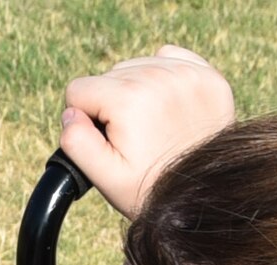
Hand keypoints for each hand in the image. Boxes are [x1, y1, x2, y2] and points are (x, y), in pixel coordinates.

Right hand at [60, 46, 234, 217]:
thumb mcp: (105, 177)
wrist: (204, 193)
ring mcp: (186, 73)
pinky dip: (161, 79)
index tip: (108, 141)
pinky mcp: (205, 75)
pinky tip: (167, 109)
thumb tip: (71, 113)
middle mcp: (157, 77)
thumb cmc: (150, 188)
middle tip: (134, 139)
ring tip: (151, 126)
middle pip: (107, 77)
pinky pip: (167, 59)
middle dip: (111, 106)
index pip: (78, 90)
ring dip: (135, 92)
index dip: (86, 120)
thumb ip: (76, 143)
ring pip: (135, 67)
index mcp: (128, 99)